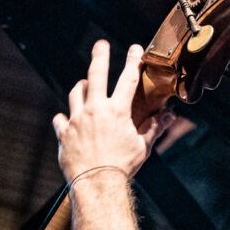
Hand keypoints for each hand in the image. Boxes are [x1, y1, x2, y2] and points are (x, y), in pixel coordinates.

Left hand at [52, 41, 169, 181]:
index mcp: (117, 111)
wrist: (97, 184)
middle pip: (96, 74)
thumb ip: (154, 128)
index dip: (133, 61)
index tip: (135, 49)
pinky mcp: (63, 133)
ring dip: (81, 87)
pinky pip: (61, 119)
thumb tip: (169, 116)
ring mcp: (77, 120)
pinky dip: (65, 119)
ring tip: (84, 85)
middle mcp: (95, 110)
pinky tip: (68, 121)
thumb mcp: (142, 147)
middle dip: (100, 56)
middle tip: (101, 45)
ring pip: (76, 93)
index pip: (128, 79)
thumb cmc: (121, 167)